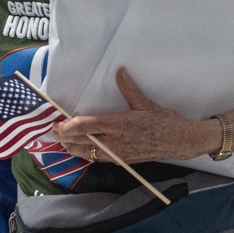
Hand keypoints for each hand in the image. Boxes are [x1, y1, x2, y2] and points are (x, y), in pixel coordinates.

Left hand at [52, 68, 214, 163]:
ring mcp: (118, 153)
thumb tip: (120, 72)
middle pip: (81, 142)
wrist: (181, 142)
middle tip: (52, 131)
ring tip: (62, 141)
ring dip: (72, 148)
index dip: (67, 127)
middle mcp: (115, 141)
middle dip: (64, 138)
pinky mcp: (122, 160)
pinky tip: (83, 149)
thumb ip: (129, 89)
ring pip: (87, 153)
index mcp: (118, 124)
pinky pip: (98, 159)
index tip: (57, 123)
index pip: (85, 126)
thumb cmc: (165, 123)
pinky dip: (87, 154)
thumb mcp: (146, 104)